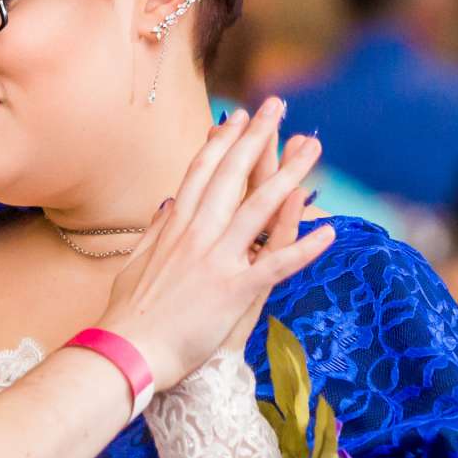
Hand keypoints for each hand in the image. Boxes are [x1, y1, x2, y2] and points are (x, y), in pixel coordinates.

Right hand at [96, 101, 335, 390]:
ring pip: (259, 207)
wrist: (127, 351)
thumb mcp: (136, 262)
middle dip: (257, 137)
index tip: (236, 116)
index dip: (222, 141)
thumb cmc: (127, 313)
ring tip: (312, 148)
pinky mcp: (233, 289)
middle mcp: (196, 233)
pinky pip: (277, 264)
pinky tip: (330, 231)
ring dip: (289, 174)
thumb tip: (168, 204)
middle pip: (232, 174)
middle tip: (276, 106)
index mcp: (174, 225)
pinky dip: (305, 247)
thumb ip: (156, 230)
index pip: (202, 172)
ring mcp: (216, 258)